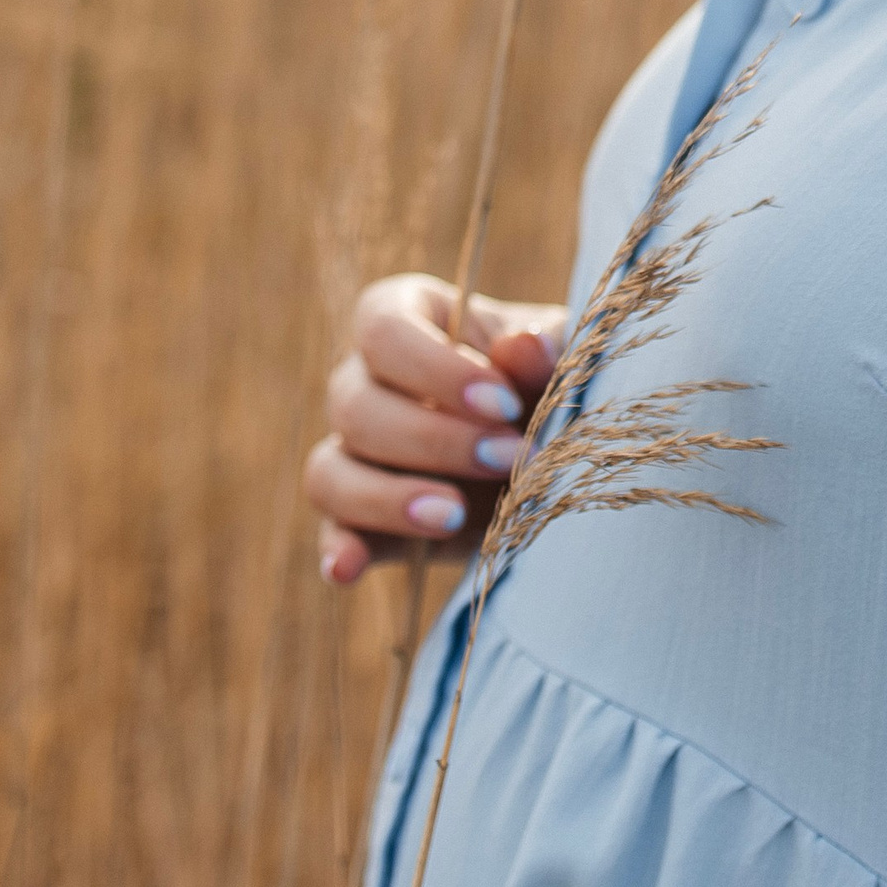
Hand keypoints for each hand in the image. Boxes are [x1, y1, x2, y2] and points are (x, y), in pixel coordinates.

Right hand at [304, 273, 566, 585]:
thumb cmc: (547, 381)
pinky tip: (349, 567)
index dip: (436, 369)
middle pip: (354, 405)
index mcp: (405, 318)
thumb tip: (521, 346)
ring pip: (329, 471)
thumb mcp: (557, 359)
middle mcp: (362, 379)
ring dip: (387, 498)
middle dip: (434, 439)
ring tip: (455, 517)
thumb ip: (543, 352)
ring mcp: (354, 451)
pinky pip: (333, 530)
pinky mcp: (362, 517)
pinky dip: (339, 549)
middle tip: (511, 458)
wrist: (552, 445)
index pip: (383, 330)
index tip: (505, 403)